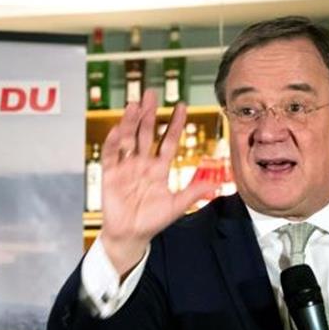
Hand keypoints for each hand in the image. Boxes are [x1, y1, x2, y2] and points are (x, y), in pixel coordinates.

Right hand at [100, 89, 219, 277]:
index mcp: (159, 168)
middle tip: (151, 93)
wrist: (131, 236)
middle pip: (146, 133)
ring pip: (128, 139)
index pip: (168, 140)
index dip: (174, 123)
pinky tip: (118, 128)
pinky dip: (113, 142)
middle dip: (148, 114)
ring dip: (131, 122)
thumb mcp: (176, 206)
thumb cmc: (152, 222)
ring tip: (135, 105)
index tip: (181, 105)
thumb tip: (217, 184)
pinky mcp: (110, 174)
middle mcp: (142, 163)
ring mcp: (126, 167)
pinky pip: (111, 155)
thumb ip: (193, 193)